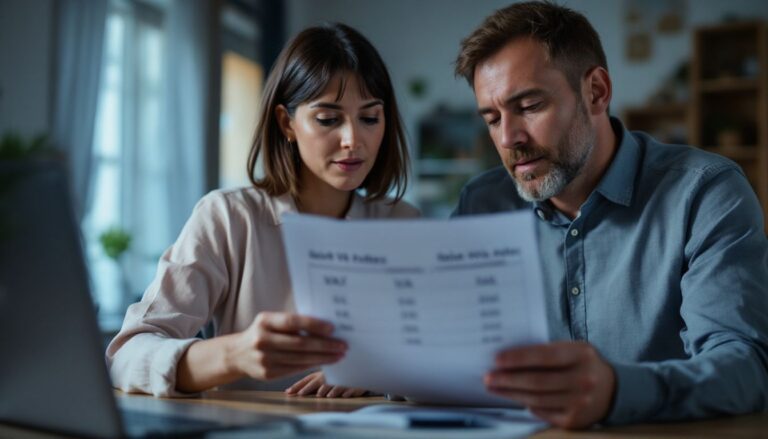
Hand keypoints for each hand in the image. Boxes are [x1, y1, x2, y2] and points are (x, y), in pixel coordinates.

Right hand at [226, 312, 346, 381]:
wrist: (236, 354)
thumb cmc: (263, 333)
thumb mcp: (270, 322)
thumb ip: (291, 323)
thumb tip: (324, 327)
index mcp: (264, 321)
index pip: (292, 322)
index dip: (313, 325)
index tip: (332, 328)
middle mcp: (262, 340)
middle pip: (299, 343)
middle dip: (325, 345)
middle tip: (343, 345)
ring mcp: (263, 359)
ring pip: (299, 359)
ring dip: (322, 358)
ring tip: (338, 355)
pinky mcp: (267, 374)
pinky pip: (294, 369)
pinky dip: (311, 365)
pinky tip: (324, 362)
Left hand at [285, 371, 366, 397]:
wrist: (364, 364)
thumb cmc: (341, 372)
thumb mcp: (327, 375)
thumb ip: (314, 381)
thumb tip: (295, 391)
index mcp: (323, 373)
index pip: (308, 379)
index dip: (298, 385)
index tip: (288, 392)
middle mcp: (332, 375)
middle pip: (320, 380)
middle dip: (309, 388)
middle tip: (300, 394)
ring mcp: (345, 378)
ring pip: (337, 383)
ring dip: (329, 389)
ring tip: (321, 395)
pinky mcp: (359, 382)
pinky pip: (354, 385)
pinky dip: (349, 390)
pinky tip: (345, 395)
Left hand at [485, 341, 615, 428]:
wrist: (612, 390)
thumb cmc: (582, 364)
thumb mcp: (572, 349)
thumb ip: (547, 350)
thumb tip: (510, 356)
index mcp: (581, 355)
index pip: (543, 356)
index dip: (518, 358)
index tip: (496, 359)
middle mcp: (582, 379)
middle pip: (537, 381)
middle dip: (508, 379)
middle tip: (488, 377)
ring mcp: (579, 402)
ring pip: (536, 398)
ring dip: (511, 393)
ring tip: (494, 387)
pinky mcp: (574, 420)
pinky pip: (543, 412)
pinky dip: (527, 405)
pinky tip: (514, 397)